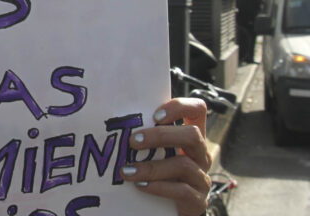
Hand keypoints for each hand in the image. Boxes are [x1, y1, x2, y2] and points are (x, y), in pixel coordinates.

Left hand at [121, 97, 210, 215]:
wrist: (167, 209)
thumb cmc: (156, 174)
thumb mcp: (154, 153)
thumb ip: (144, 138)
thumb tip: (111, 122)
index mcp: (191, 137)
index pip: (197, 109)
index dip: (180, 107)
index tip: (155, 116)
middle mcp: (200, 154)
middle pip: (193, 135)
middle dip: (161, 136)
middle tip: (133, 141)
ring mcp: (201, 177)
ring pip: (184, 165)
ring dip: (151, 167)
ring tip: (127, 171)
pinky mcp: (197, 200)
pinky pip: (182, 191)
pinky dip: (159, 187)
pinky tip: (140, 186)